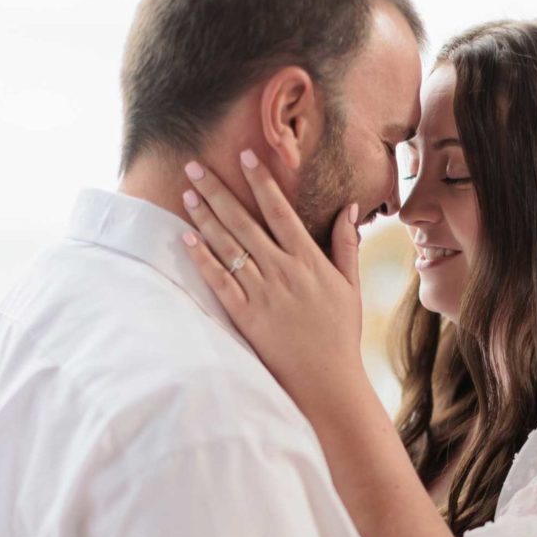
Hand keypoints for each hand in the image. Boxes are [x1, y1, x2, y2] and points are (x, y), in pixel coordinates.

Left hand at [177, 149, 367, 409]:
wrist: (326, 380)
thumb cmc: (339, 334)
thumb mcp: (350, 286)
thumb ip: (346, 244)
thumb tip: (349, 207)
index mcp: (308, 260)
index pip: (279, 210)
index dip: (260, 181)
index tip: (244, 156)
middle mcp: (283, 271)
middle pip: (244, 221)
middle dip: (217, 190)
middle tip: (194, 165)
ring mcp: (262, 292)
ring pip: (228, 247)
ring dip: (205, 218)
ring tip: (187, 194)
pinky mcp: (245, 315)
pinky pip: (219, 281)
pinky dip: (202, 259)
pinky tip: (186, 238)